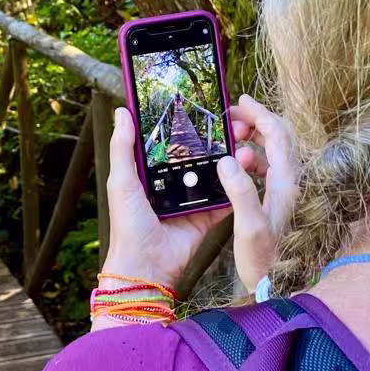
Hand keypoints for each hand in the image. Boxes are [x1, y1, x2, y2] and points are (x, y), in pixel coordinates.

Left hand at [102, 105, 226, 292]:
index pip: (169, 144)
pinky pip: (225, 198)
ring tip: (243, 140)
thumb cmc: (128, 226)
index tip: (200, 104)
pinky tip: (248, 167)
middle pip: (196, 156)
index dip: (183, 126)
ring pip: (214, 173)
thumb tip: (122, 111)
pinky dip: (235, 186)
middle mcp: (172, 184)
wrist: (147, 266)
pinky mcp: (207, 216)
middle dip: (213, 140)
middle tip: (231, 121)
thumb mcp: (121, 182)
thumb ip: (123, 148)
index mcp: (150, 175)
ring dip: (229, 159)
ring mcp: (192, 200)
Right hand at [215, 94, 298, 292]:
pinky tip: (237, 165)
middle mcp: (291, 183)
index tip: (239, 101)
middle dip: (256, 121)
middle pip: (279, 138)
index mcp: (287, 183)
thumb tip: (227, 160)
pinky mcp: (281, 202)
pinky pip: (268, 168)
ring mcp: (287, 192)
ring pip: (273, 152)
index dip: (260, 114)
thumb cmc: (265, 261)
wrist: (279, 286)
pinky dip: (253, 157)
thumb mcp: (249, 227)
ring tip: (231, 136)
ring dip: (254, 139)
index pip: (277, 135)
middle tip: (231, 116)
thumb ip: (240, 192)